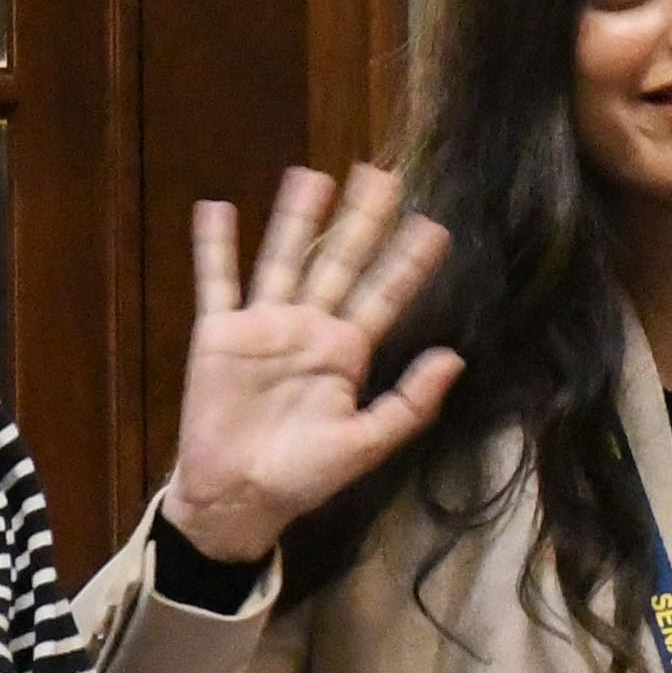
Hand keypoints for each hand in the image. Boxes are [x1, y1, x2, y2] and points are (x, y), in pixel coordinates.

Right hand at [163, 165, 462, 564]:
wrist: (238, 498)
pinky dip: (216, 247)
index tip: (434, 225)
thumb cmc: (303, 477)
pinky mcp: (220, 333)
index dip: (407, 263)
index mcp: (347, 353)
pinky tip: (217, 208)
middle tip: (383, 174)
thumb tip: (455, 358)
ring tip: (312, 175)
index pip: (384, 297)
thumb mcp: (366, 444)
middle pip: (339, 262)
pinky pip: (218, 282)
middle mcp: (309, 328)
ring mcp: (264, 325)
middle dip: (361, 220)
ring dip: (297, 219)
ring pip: (285, 259)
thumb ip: (409, 403)